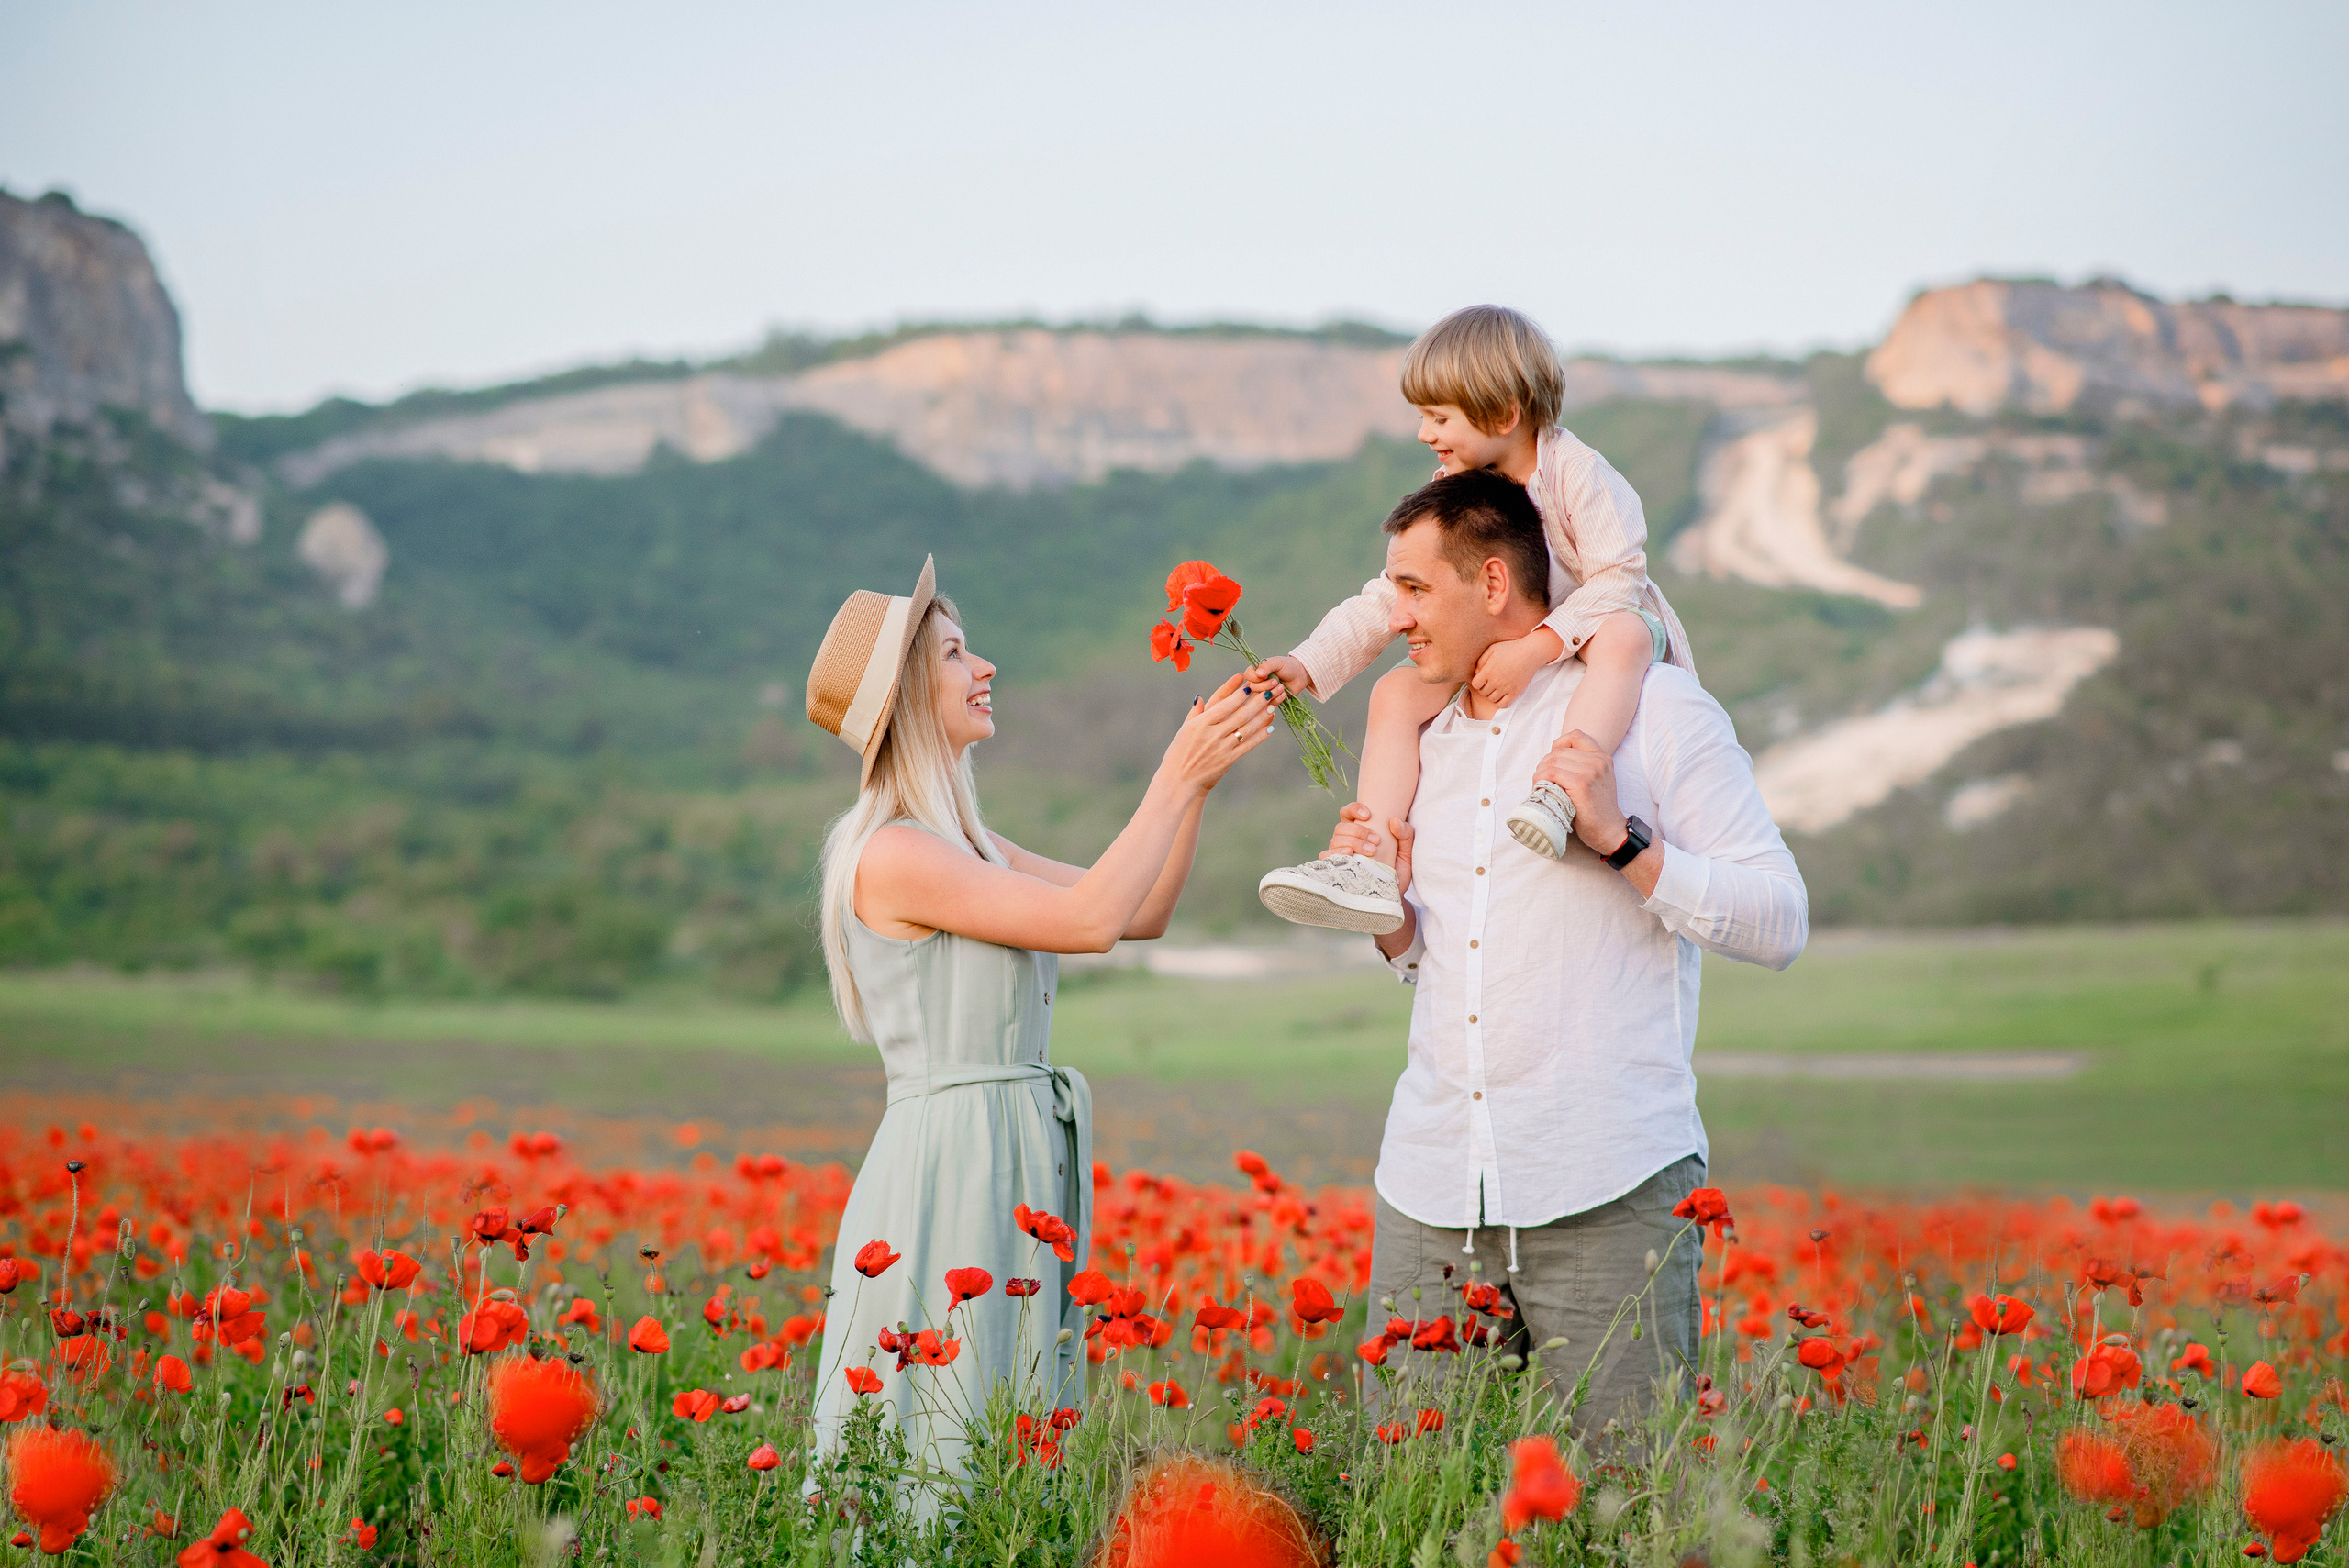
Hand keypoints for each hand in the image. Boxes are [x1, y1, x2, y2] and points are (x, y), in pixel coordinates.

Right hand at [1161, 669, 1278, 793]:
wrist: (1180, 778)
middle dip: (1256, 703)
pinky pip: (1248, 746)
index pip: (1224, 706)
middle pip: (1239, 715)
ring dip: (1261, 717)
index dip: (1238, 695)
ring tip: (1272, 707)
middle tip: (1268, 692)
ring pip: (1246, 729)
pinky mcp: (1228, 760)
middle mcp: (1212, 735)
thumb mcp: (1184, 730)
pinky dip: (1260, 736)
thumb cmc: (1179, 752)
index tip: (1249, 685)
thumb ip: (1195, 713)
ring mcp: (1222, 748)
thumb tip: (1200, 697)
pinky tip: (1269, 728)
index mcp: (1200, 724)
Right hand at [1245, 654, 1309, 703]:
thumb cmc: (1288, 666)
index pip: (1248, 676)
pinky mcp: (1271, 701)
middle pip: (1253, 688)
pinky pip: (1270, 704)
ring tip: (1282, 687)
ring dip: (1273, 693)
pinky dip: (1278, 699)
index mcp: (1256, 671)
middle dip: (1266, 686)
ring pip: (1261, 698)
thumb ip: (1267, 666)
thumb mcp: (1277, 662)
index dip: (1255, 678)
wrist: (1300, 675)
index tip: (1266, 675)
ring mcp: (1264, 692)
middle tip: (1276, 681)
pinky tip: (1284, 693)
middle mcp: (1258, 682)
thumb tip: (1258, 672)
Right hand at [1325, 803, 1413, 895]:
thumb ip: (1405, 835)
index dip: (1354, 809)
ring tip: (1370, 852)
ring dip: (1352, 842)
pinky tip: (1349, 856)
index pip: (1348, 813)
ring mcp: (1340, 856)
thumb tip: (1394, 821)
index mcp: (1360, 832)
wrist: (1391, 898)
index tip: (1368, 815)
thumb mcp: (1407, 853)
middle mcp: (1346, 842)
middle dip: (1359, 831)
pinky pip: (1326, 858)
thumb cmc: (1397, 873)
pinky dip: (1335, 854)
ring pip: (1335, 840)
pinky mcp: (1335, 870)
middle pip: (1342, 827)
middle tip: (1377, 842)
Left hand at [1469, 627, 1562, 706]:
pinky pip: (1503, 704)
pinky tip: (1502, 695)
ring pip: (1492, 699)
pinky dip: (1500, 702)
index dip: (1477, 682)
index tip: (1482, 678)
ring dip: (1491, 695)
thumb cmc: (1511, 648)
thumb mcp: (1492, 649)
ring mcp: (1506, 688)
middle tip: (1489, 683)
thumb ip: (1481, 661)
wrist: (1530, 653)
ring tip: (1496, 688)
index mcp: (1489, 671)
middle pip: (1483, 693)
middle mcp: (1496, 681)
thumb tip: (1477, 673)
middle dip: (1484, 688)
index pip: (1475, 684)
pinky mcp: (1515, 692)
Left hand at [1532, 730, 1631, 857]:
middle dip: (1544, 765)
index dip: (1558, 745)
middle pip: (1559, 751)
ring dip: (1540, 774)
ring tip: (1540, 787)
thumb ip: (1583, 765)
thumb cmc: (1596, 809)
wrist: (1609, 830)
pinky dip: (1541, 780)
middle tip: (1541, 781)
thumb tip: (1552, 758)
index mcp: (1603, 757)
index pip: (1576, 735)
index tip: (1553, 763)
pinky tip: (1541, 789)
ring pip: (1553, 761)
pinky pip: (1553, 773)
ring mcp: (1591, 771)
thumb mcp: (1597, 780)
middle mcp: (1598, 761)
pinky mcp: (1581, 784)